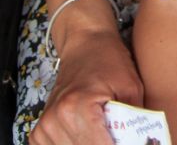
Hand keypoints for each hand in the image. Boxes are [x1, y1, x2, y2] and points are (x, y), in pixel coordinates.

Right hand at [29, 28, 142, 144]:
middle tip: (120, 134)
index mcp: (77, 108)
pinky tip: (91, 134)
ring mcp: (44, 128)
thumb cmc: (110, 60)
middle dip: (109, 144)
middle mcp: (55, 120)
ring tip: (106, 131)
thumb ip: (134, 122)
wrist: (85, 44)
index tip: (134, 140)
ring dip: (93, 144)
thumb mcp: (132, 87)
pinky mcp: (40, 133)